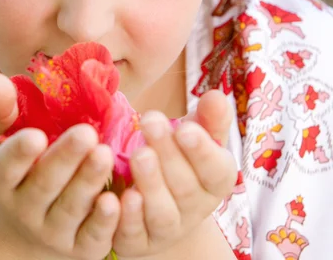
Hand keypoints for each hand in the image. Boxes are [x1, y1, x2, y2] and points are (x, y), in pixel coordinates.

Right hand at [0, 73, 120, 259]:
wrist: (28, 234)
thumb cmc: (19, 174)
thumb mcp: (1, 146)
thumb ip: (0, 112)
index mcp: (2, 179)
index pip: (6, 166)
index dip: (18, 152)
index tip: (35, 134)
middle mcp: (24, 208)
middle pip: (43, 185)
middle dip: (64, 159)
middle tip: (86, 133)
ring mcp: (53, 231)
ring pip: (70, 208)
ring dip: (88, 182)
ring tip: (105, 154)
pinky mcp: (80, 247)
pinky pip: (93, 236)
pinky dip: (106, 221)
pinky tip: (119, 199)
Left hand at [112, 90, 237, 258]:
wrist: (151, 202)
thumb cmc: (175, 159)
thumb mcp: (193, 136)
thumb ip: (207, 119)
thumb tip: (216, 96)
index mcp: (214, 182)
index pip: (217, 170)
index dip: (202, 151)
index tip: (185, 128)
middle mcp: (194, 209)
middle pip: (185, 187)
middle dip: (169, 155)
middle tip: (150, 123)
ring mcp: (166, 229)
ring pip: (162, 213)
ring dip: (151, 184)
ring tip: (138, 155)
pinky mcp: (137, 242)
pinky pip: (134, 234)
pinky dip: (128, 217)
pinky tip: (120, 196)